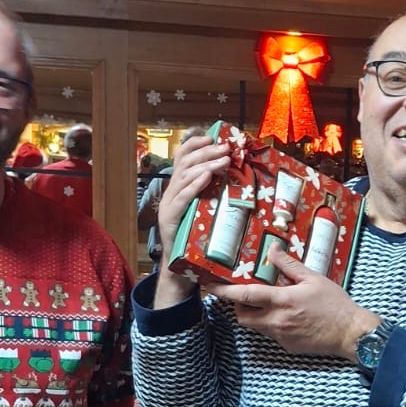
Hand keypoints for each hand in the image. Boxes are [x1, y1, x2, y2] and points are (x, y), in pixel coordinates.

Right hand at [152, 132, 231, 307]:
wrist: (181, 269)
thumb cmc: (198, 240)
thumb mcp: (207, 211)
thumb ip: (214, 194)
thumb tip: (236, 177)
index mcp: (178, 188)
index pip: (181, 157)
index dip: (195, 144)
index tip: (212, 137)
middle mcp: (170, 193)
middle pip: (185, 163)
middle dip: (206, 152)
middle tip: (226, 148)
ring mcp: (168, 205)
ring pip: (184, 177)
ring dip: (205, 165)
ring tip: (223, 160)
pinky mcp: (170, 219)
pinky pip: (182, 198)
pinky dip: (194, 185)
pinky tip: (206, 177)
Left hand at [204, 245, 380, 359]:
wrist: (350, 334)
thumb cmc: (335, 305)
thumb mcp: (314, 279)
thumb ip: (289, 266)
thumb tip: (272, 251)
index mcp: (283, 301)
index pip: (246, 295)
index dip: (225, 291)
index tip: (212, 286)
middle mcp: (277, 321)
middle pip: (242, 316)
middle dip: (237, 306)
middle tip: (243, 294)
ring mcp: (281, 336)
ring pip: (255, 326)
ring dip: (254, 314)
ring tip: (268, 302)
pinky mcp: (287, 346)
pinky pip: (270, 333)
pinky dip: (271, 323)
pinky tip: (288, 316)